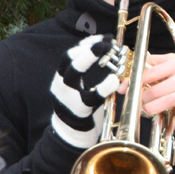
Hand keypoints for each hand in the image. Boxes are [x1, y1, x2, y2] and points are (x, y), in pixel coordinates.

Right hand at [50, 34, 122, 148]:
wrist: (71, 136)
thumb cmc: (81, 108)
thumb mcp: (81, 87)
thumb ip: (89, 71)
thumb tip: (108, 48)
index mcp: (62, 78)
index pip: (70, 55)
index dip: (86, 44)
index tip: (103, 38)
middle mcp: (61, 86)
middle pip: (68, 62)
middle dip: (86, 49)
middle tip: (104, 43)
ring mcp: (67, 99)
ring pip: (71, 76)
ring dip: (87, 60)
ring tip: (105, 52)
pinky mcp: (78, 112)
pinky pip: (89, 98)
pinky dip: (102, 87)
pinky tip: (114, 80)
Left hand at [118, 52, 174, 132]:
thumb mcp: (170, 60)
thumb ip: (150, 65)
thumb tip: (125, 83)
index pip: (150, 73)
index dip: (134, 82)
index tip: (127, 89)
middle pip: (155, 91)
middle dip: (144, 98)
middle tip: (143, 99)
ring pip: (165, 104)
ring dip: (152, 109)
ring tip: (150, 108)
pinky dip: (171, 123)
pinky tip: (168, 120)